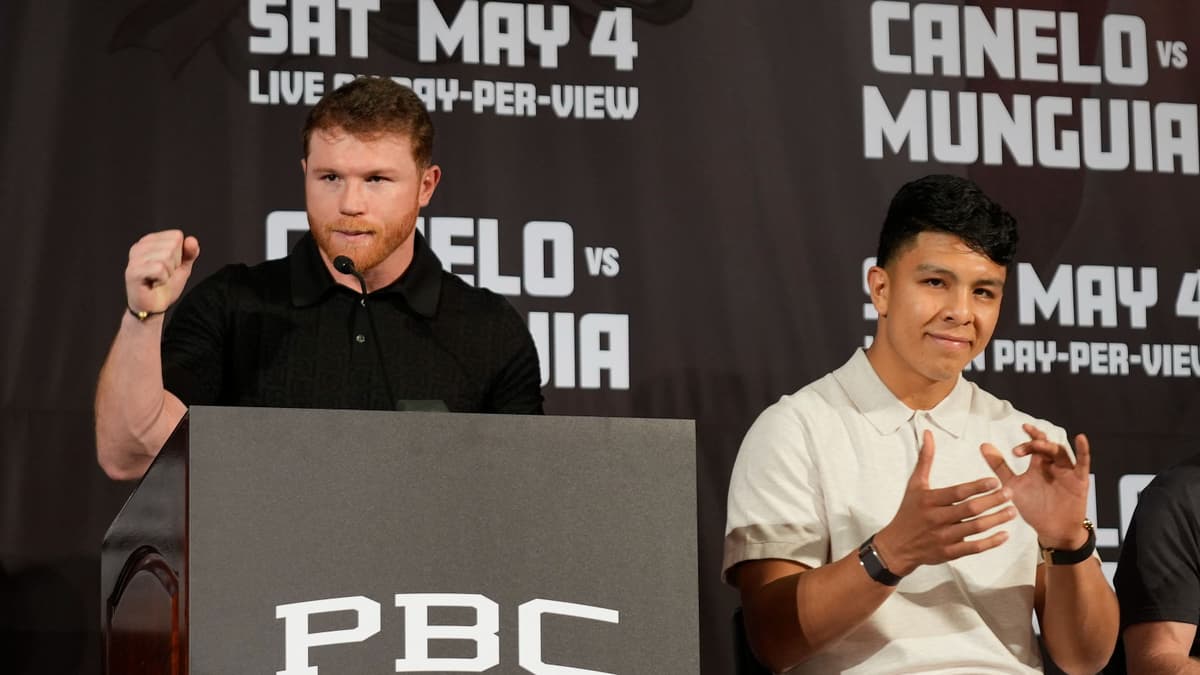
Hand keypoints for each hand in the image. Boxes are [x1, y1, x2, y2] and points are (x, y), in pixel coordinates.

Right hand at [124, 230, 199, 315]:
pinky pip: (159, 268)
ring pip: (166, 256)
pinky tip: (154, 284)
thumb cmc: (165, 286)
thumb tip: (192, 240)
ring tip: (158, 280)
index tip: (169, 267)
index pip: (176, 236)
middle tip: (163, 275)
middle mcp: (139, 246)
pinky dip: (163, 279)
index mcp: (149, 241)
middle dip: (174, 264)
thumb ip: (190, 252)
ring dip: (168, 273)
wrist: (154, 307)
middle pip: (172, 245)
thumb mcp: (182, 267)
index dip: (179, 254)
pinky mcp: (133, 272)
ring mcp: (134, 259)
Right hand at [874, 430, 1016, 576]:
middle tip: (1010, 493)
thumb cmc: (908, 511)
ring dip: (996, 520)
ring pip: (974, 529)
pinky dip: (990, 542)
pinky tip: (1004, 534)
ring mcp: (943, 538)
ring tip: (1012, 511)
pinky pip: (973, 548)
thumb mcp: (914, 484)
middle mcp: (936, 519)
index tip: (995, 481)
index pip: (957, 493)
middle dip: (992, 502)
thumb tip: (929, 434)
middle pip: (969, 510)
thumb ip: (925, 459)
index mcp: (929, 500)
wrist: (896, 546)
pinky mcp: (948, 553)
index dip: (976, 487)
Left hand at [980, 425, 1089, 550]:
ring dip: (1049, 446)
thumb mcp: (1013, 486)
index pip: (1033, 446)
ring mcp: (1067, 472)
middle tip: (1020, 450)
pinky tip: (1081, 438)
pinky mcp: (1079, 481)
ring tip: (1038, 444)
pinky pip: (1083, 463)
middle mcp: (1052, 465)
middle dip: (1034, 443)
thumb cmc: (1034, 508)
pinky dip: (1083, 450)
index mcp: (1038, 465)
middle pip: (1046, 446)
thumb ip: (999, 466)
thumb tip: (983, 445)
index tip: (1013, 449)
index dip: (1026, 441)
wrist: (1051, 531)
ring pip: (1060, 452)